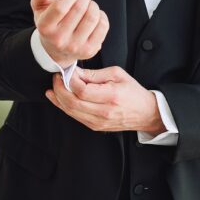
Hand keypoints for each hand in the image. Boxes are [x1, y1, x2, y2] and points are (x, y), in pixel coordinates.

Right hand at [30, 0, 108, 68]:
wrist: (56, 50)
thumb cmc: (49, 22)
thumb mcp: (39, 7)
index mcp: (45, 27)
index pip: (60, 7)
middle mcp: (59, 39)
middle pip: (79, 9)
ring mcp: (75, 47)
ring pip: (92, 17)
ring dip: (93, 5)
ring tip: (89, 4)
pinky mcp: (89, 51)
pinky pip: (102, 26)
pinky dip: (102, 16)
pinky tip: (95, 15)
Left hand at [45, 66, 165, 134]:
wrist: (145, 113)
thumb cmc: (133, 92)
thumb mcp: (117, 75)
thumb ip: (95, 74)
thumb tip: (75, 73)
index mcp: (111, 96)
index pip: (82, 91)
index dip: (70, 81)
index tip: (66, 72)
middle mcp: (104, 111)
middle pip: (73, 102)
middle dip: (59, 89)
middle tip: (57, 78)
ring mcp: (99, 121)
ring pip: (71, 111)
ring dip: (58, 99)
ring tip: (54, 87)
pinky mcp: (95, 127)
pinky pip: (75, 117)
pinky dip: (64, 107)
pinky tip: (59, 99)